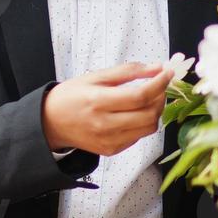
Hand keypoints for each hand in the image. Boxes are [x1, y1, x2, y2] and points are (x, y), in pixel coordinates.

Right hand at [41, 61, 173, 157]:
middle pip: (149, 114)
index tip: (167, 73)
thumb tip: (156, 67)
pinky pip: (138, 137)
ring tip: (148, 100)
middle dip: (161, 98)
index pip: (140, 96)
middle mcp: (104, 124)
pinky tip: (133, 114)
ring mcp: (109, 140)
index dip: (159, 84)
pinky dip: (142, 123)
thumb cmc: (71, 96)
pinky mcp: (111, 149)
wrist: (51, 123)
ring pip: (148, 128)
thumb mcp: (95, 76)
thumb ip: (127, 71)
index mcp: (98, 101)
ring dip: (155, 112)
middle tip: (158, 86)